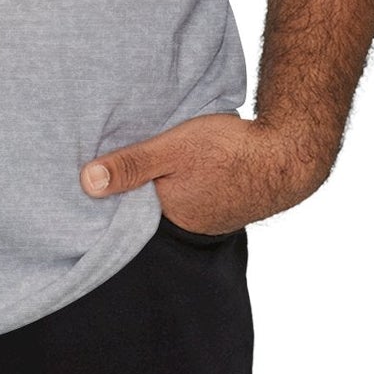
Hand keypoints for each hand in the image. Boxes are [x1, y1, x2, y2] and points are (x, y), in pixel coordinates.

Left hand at [79, 113, 337, 232]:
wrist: (288, 153)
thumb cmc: (228, 151)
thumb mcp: (171, 149)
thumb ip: (131, 165)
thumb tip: (86, 183)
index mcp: (169, 215)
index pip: (127, 212)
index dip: (111, 196)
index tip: (89, 180)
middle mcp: (188, 224)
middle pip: (149, 206)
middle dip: (134, 190)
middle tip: (114, 166)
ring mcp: (210, 215)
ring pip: (173, 199)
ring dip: (162, 183)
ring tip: (148, 162)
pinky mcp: (225, 201)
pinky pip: (194, 193)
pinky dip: (185, 181)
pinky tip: (184, 164)